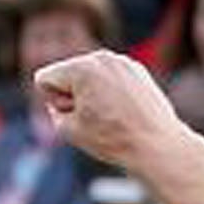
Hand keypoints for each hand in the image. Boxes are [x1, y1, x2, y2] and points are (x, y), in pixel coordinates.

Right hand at [34, 50, 190, 174]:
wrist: (158, 146)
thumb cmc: (114, 141)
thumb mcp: (69, 130)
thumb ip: (54, 110)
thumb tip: (63, 99)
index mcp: (80, 68)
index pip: (45, 79)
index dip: (54, 102)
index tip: (75, 116)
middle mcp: (101, 57)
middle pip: (68, 75)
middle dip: (73, 96)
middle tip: (98, 119)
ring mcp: (121, 61)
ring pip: (90, 76)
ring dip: (93, 94)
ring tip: (113, 116)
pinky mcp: (137, 69)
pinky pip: (111, 78)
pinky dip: (112, 93)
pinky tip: (126, 111)